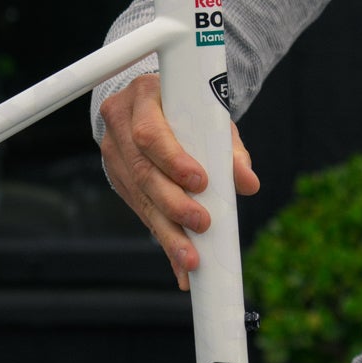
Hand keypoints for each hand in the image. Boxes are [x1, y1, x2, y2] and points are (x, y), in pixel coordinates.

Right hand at [97, 73, 259, 288]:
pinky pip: (141, 211)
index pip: (150, 133)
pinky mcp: (118, 179)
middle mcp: (120, 126)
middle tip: (202, 224)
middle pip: (143, 172)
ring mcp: (113, 154)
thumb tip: (248, 183)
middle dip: (174, 204)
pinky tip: (181, 264)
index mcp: (142, 98)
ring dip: (168, 232)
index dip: (173, 160)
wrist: (152, 103)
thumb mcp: (210, 117)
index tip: (200, 182)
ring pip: (140, 198)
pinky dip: (165, 238)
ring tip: (190, 259)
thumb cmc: (187, 107)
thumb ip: (230, 149)